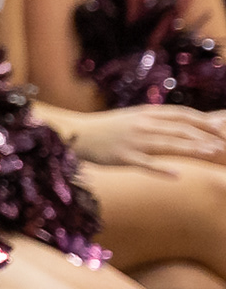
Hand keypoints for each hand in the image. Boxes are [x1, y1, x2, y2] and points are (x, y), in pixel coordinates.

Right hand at [63, 105, 224, 168]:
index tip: (220, 128)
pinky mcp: (122, 157)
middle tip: (223, 145)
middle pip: (179, 129)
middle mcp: (142, 125)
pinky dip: (161, 169)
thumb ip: (157, 119)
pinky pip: (145, 164)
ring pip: (167, 144)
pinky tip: (177, 175)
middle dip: (203, 136)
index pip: (181, 115)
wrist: (77, 134)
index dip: (202, 121)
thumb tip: (183, 121)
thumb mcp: (133, 118)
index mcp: (146, 113)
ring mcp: (133, 141)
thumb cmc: (108, 128)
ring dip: (191, 148)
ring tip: (211, 153)